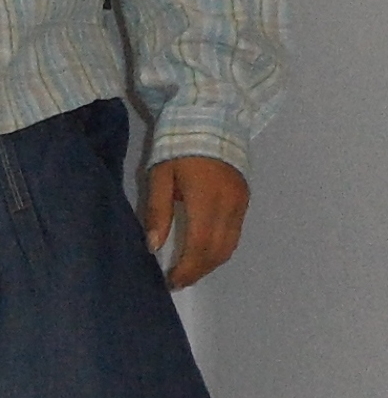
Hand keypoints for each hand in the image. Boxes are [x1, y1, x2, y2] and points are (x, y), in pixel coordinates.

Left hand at [143, 157, 248, 289]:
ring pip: (229, 246)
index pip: (199, 245)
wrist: (211, 116)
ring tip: (190, 270)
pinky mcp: (244, 199)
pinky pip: (235, 233)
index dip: (186, 269)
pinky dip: (220, 248)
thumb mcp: (160, 175)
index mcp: (205, 198)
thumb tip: (153, 246)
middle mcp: (228, 204)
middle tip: (178, 280)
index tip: (171, 281)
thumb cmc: (178, 145)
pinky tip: (203, 251)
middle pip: (217, 251)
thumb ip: (158, 211)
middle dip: (198, 271)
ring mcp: (240, 202)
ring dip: (210, 263)